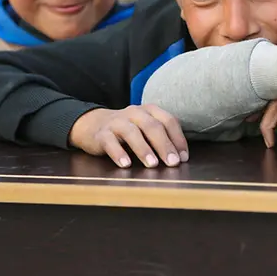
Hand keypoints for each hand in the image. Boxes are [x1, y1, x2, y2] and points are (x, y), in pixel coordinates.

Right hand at [68, 105, 188, 168]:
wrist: (92, 124)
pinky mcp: (102, 134)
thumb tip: (180, 158)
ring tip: (152, 165)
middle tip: (173, 162)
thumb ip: (160, 138)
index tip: (183, 157)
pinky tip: (125, 164)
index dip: (178, 139)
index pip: (168, 121)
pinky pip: (110, 142)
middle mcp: (135, 113)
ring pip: (132, 133)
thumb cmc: (127, 130)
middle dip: (164, 145)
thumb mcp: (145, 128)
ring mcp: (117, 122)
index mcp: (149, 110)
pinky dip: (118, 153)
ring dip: (144, 149)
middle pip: (152, 126)